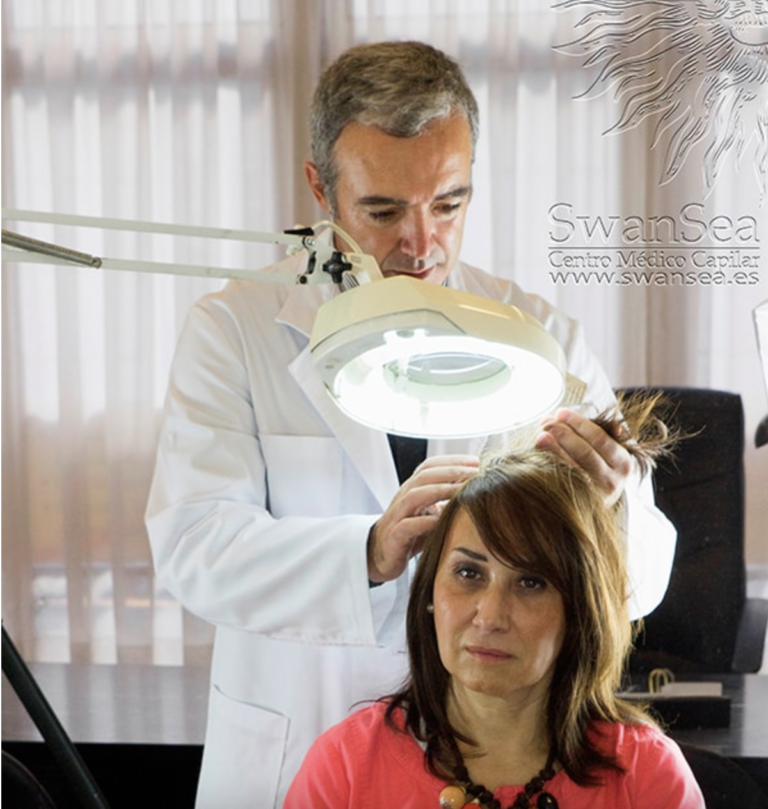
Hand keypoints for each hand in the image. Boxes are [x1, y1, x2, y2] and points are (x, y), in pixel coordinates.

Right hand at [367, 454, 478, 582]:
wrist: (381, 555)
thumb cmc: (410, 534)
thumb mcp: (430, 513)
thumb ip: (446, 501)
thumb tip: (475, 489)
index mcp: (413, 490)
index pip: (430, 466)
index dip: (452, 461)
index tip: (476, 462)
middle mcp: (404, 498)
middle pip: (424, 476)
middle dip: (451, 471)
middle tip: (474, 472)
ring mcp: (398, 516)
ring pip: (415, 496)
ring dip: (439, 490)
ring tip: (460, 490)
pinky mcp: (395, 536)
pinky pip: (407, 525)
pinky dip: (424, 522)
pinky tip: (440, 520)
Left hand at [534, 408, 631, 506]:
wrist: (599, 500)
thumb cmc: (599, 464)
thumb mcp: (604, 448)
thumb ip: (590, 430)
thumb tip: (559, 417)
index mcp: (622, 462)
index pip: (600, 439)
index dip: (579, 424)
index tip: (561, 412)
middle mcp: (612, 481)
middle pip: (585, 454)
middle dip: (564, 435)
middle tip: (546, 424)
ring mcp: (596, 495)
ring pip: (573, 470)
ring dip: (554, 450)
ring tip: (540, 436)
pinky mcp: (579, 504)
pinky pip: (562, 483)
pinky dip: (549, 467)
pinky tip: (538, 456)